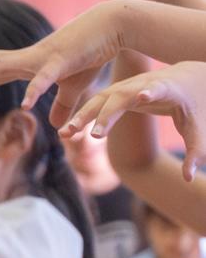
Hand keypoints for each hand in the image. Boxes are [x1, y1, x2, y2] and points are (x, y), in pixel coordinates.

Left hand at [0, 1, 128, 124]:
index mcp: (27, 64)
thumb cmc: (92, 53)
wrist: (115, 26)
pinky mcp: (63, 59)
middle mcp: (27, 58)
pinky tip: (25, 105)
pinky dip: (35, 90)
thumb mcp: (75, 86)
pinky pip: (44, 76)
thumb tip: (55, 124)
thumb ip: (62, 104)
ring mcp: (42, 57)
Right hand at [61, 60, 205, 177]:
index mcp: (169, 88)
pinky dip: (83, 115)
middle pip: (122, 96)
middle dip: (107, 114)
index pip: (158, 88)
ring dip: (84, 115)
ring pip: (102, 98)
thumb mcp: (199, 128)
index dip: (151, 91)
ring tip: (65, 134)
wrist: (186, 78)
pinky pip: (97, 103)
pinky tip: (68, 131)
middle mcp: (145, 83)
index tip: (143, 96)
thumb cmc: (196, 104)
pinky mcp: (119, 92)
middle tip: (95, 135)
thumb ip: (195, 152)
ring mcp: (129, 86)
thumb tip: (189, 179)